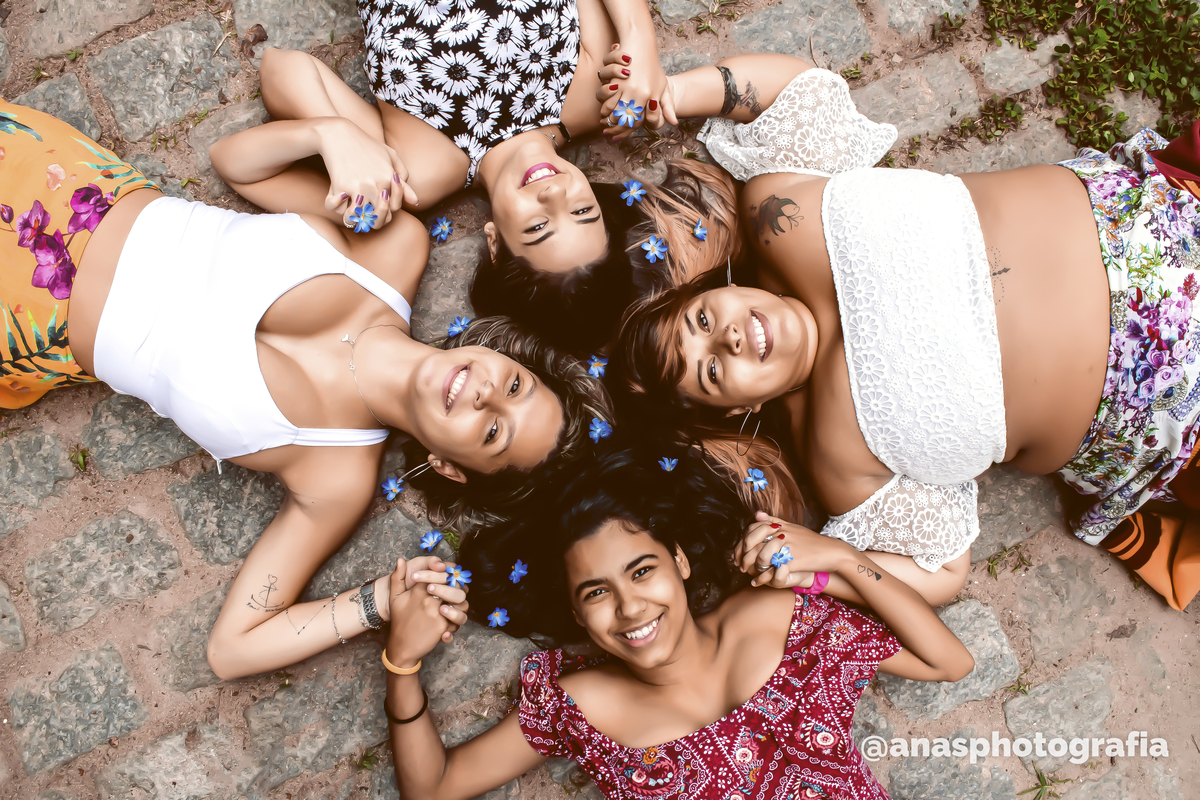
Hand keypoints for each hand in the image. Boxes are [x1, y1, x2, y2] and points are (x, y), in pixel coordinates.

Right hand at [317, 118, 416, 230]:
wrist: (340, 134)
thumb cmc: (367, 146)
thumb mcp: (390, 157)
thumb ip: (404, 179)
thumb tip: (415, 202)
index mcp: (390, 179)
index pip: (394, 210)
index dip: (386, 210)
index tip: (377, 203)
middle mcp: (376, 186)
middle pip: (379, 219)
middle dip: (372, 219)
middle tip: (366, 211)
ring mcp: (358, 187)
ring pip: (358, 218)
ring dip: (353, 216)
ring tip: (351, 208)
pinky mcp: (340, 186)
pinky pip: (335, 208)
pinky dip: (335, 206)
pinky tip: (338, 197)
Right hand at [385, 557, 468, 665]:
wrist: (402, 646)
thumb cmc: (399, 619)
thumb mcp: (395, 597)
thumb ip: (397, 577)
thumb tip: (401, 559)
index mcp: (419, 590)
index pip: (439, 574)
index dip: (448, 573)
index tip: (450, 577)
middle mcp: (429, 599)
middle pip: (454, 586)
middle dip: (458, 587)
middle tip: (456, 591)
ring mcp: (437, 613)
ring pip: (461, 603)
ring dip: (460, 605)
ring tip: (453, 608)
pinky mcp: (442, 627)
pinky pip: (457, 620)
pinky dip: (455, 622)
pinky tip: (448, 624)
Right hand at [595, 44, 675, 139]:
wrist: (641, 45)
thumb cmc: (654, 68)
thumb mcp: (663, 88)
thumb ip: (668, 107)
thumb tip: (674, 123)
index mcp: (648, 97)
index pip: (637, 121)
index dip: (628, 130)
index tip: (621, 135)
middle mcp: (636, 93)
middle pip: (624, 119)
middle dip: (616, 128)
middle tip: (610, 133)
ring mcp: (624, 87)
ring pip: (613, 110)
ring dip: (608, 118)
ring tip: (606, 123)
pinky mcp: (614, 80)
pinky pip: (606, 98)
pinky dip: (604, 106)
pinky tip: (604, 111)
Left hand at [735, 512, 854, 587]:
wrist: (832, 552)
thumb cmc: (812, 541)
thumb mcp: (792, 527)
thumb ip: (773, 520)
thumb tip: (756, 514)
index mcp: (779, 526)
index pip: (752, 530)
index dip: (742, 541)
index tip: (738, 551)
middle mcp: (781, 535)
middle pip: (752, 543)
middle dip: (742, 555)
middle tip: (739, 564)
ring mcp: (787, 548)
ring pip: (760, 557)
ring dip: (751, 567)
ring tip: (748, 573)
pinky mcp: (793, 562)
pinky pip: (772, 571)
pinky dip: (762, 578)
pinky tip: (757, 582)